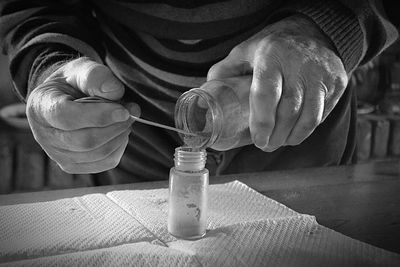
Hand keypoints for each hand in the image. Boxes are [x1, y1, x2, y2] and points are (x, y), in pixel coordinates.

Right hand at [26, 57, 139, 172]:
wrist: (65, 98)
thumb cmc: (73, 82)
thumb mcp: (81, 69)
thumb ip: (95, 76)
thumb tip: (115, 91)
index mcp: (41, 106)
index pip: (66, 116)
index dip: (99, 115)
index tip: (124, 110)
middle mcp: (44, 135)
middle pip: (84, 140)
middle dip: (115, 126)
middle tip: (131, 112)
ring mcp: (57, 154)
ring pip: (96, 154)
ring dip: (119, 136)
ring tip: (126, 120)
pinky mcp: (72, 165)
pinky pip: (103, 163)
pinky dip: (119, 148)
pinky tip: (120, 133)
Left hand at [208, 15, 347, 150]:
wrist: (313, 31)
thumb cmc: (273, 46)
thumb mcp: (245, 51)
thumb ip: (225, 71)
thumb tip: (204, 97)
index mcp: (271, 56)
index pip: (266, 95)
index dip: (262, 123)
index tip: (258, 140)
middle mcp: (299, 64)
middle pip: (289, 111)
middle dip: (276, 135)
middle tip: (266, 145)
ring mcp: (322, 73)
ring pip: (310, 116)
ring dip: (293, 136)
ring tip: (280, 142)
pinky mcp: (337, 82)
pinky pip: (323, 113)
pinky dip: (308, 128)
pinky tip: (296, 132)